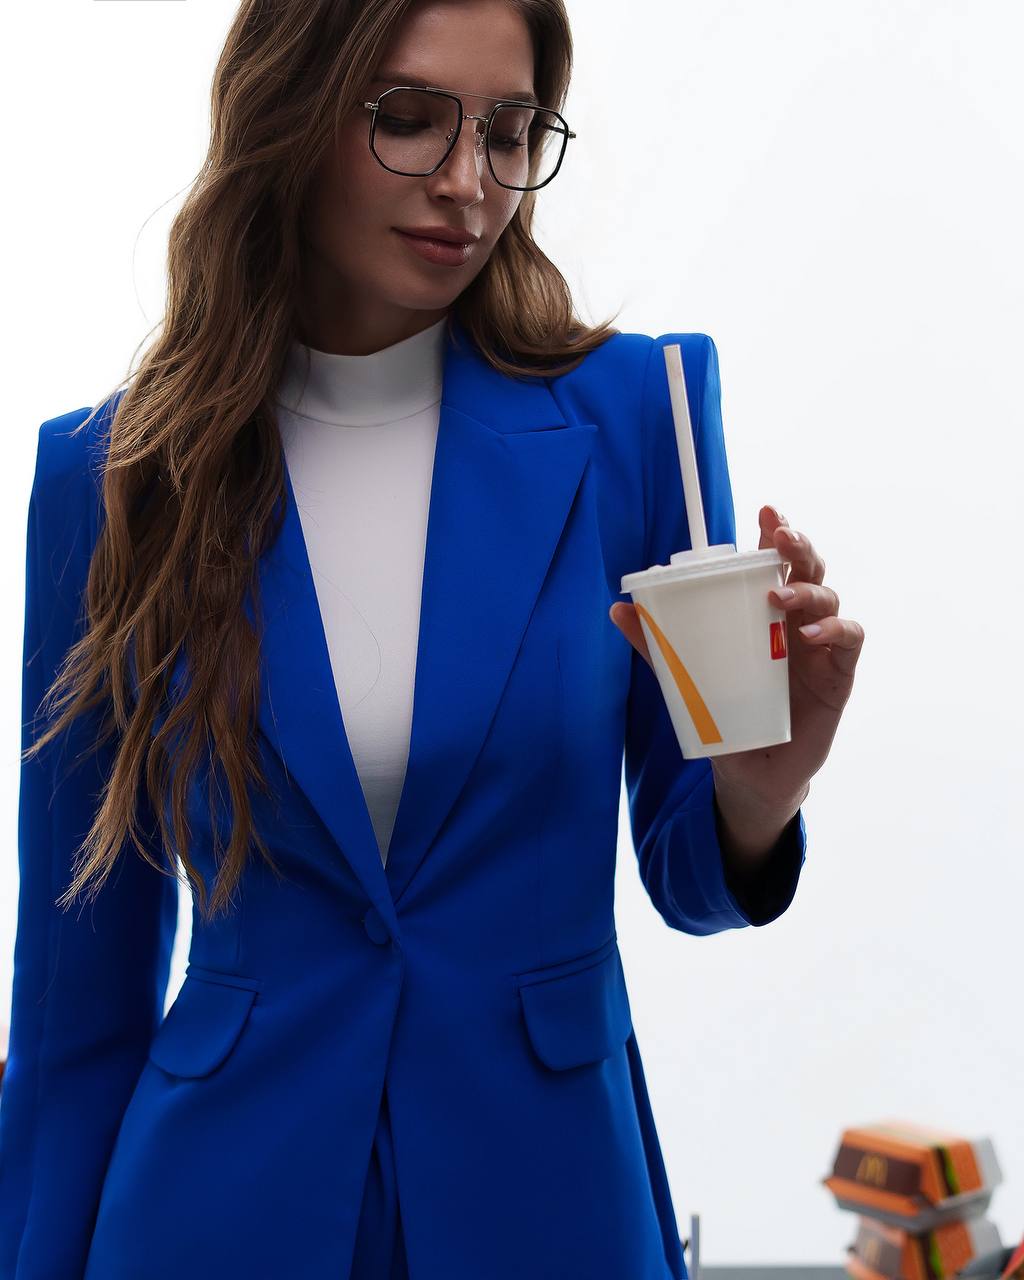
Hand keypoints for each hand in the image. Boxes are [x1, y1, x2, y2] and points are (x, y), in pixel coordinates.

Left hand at [609, 505, 864, 810]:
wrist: (751, 769)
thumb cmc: (725, 710)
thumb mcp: (686, 674)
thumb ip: (657, 643)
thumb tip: (618, 609)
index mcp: (764, 608)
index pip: (775, 560)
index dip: (776, 531)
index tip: (766, 511)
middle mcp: (796, 618)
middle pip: (808, 567)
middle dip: (797, 545)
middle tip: (779, 537)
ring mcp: (820, 644)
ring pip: (828, 596)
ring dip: (807, 589)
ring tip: (779, 595)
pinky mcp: (838, 673)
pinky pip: (848, 638)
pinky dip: (835, 629)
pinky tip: (810, 634)